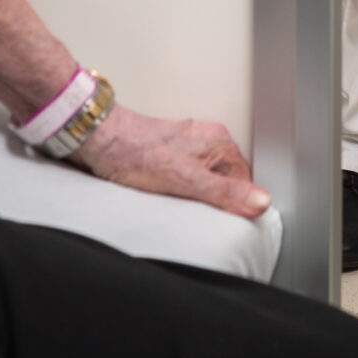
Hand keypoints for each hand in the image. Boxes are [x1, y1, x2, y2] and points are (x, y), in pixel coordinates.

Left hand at [72, 105, 269, 218]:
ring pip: (204, 182)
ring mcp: (187, 146)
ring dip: (191, 197)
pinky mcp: (169, 154)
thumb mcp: (186, 180)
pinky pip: (184, 180)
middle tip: (191, 209)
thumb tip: (261, 201)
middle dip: (212, 201)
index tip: (220, 218)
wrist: (96, 139)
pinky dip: (176, 192)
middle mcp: (207, 140)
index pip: (246, 182)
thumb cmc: (134, 152)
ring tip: (173, 200)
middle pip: (226, 182)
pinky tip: (162, 196)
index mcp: (219, 142)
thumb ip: (225, 192)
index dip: (235, 204)